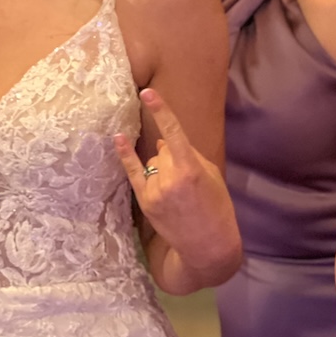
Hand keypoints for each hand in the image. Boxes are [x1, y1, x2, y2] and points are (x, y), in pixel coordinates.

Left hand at [114, 87, 236, 271]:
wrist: (209, 245)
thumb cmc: (217, 207)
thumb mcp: (211, 175)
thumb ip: (188, 154)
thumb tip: (163, 142)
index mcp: (191, 170)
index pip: (173, 133)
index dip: (161, 110)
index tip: (148, 92)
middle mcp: (170, 179)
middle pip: (164, 150)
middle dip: (173, 155)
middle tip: (188, 178)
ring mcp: (155, 191)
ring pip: (153, 162)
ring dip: (163, 166)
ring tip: (179, 190)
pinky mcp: (146, 202)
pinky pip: (134, 172)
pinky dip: (126, 155)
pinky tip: (118, 139)